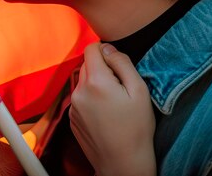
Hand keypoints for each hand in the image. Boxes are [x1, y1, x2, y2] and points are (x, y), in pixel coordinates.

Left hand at [69, 43, 155, 175]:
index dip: (105, 51)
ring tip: (113, 104)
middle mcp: (79, 91)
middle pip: (87, 65)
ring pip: (83, 82)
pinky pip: (80, 98)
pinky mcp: (72, 118)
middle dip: (102, 69)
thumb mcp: (139, 90)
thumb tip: (108, 48)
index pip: (91, 49)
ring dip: (95, 85)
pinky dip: (91, 99)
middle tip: (120, 88)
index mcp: (96, 81)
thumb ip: (122, 63)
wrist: (123, 163)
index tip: (117, 64)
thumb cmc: (136, 129)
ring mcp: (73, 106)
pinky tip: (105, 115)